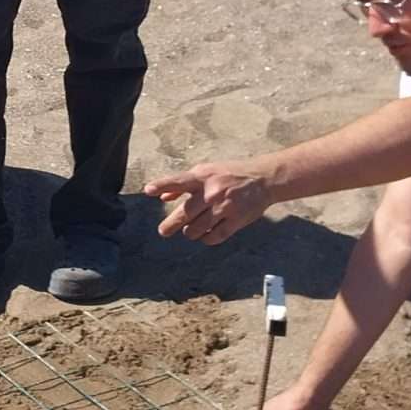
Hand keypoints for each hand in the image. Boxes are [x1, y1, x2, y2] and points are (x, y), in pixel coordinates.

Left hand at [145, 160, 274, 243]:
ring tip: (191, 230)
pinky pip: (214, 237)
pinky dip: (207, 239)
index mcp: (203, 177)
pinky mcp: (236, 221)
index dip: (162, 185)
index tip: (148, 190)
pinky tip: (205, 235)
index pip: (178, 181)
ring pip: (197, 229)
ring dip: (191, 232)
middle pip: (185, 214)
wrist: (262, 179)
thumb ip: (184, 183)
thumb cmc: (230, 174)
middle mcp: (212, 192)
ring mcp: (224, 208)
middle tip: (164, 231)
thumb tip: (162, 196)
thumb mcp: (207, 170)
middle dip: (171, 225)